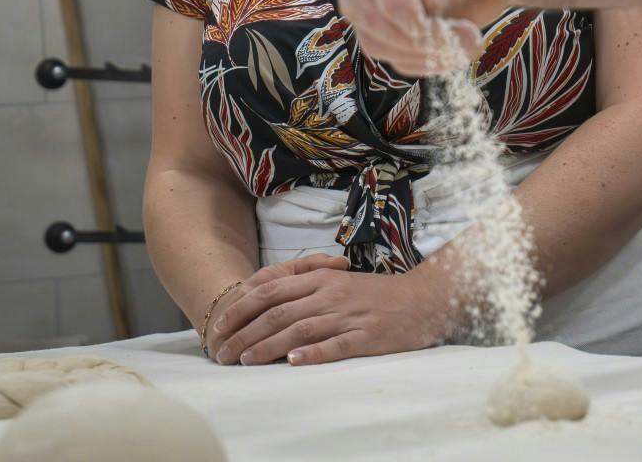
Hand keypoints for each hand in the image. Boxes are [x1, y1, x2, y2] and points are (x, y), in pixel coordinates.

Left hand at [211, 257, 454, 366]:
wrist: (422, 299)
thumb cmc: (376, 294)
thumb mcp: (339, 282)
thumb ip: (307, 289)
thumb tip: (267, 306)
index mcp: (321, 279)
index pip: (270, 291)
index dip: (240, 310)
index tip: (219, 329)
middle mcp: (330, 294)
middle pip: (278, 312)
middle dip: (244, 334)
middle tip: (222, 354)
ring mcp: (348, 315)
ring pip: (299, 329)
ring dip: (268, 346)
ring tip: (245, 361)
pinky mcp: (366, 336)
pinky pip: (335, 345)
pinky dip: (312, 353)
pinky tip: (292, 362)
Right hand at [339, 0, 525, 74]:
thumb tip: (424, 4)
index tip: (423, 24)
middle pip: (360, 2)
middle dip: (404, 33)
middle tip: (459, 41)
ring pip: (371, 34)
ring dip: (416, 52)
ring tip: (467, 45)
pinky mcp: (390, 21)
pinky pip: (389, 52)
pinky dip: (421, 61)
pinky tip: (455, 54)